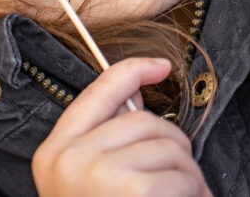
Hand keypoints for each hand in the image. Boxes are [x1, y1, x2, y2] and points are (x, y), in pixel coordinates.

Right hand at [32, 57, 211, 196]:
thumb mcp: (82, 185)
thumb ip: (106, 146)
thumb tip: (143, 103)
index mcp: (55, 152)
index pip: (98, 91)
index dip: (133, 71)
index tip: (160, 65)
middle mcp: (71, 157)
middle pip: (145, 121)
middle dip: (174, 148)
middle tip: (181, 182)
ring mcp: (99, 172)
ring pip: (171, 147)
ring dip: (189, 177)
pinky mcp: (133, 189)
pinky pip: (183, 175)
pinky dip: (195, 194)